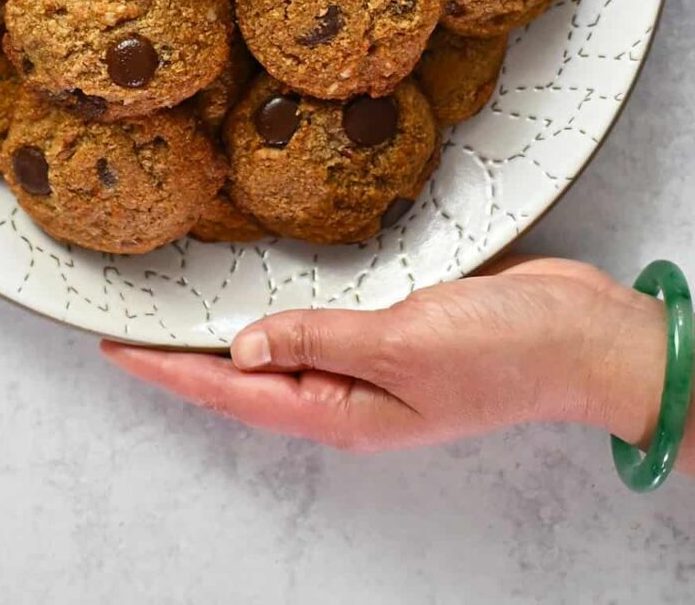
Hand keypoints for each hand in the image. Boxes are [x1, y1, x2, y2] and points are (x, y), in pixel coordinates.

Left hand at [103, 255, 692, 467]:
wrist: (581, 333)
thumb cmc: (504, 350)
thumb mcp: (402, 345)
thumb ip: (319, 340)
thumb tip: (242, 344)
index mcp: (344, 409)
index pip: (234, 390)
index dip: (171, 368)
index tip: (117, 348)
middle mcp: (348, 391)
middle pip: (246, 376)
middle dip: (186, 354)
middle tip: (130, 322)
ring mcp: (371, 362)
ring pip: (280, 348)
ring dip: (230, 330)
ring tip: (177, 306)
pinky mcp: (394, 326)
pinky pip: (320, 320)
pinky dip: (284, 306)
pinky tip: (267, 288)